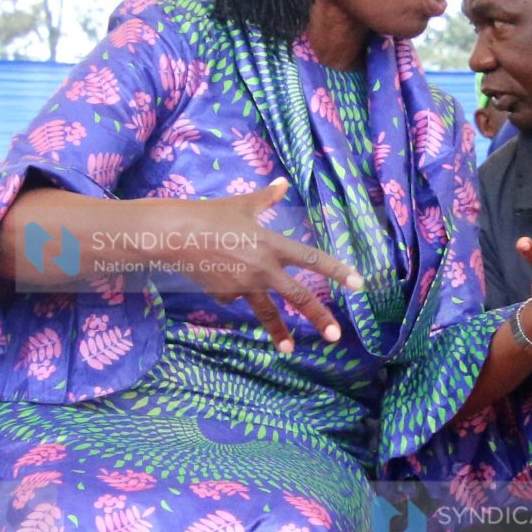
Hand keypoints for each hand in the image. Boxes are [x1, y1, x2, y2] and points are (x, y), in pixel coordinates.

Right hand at [162, 181, 364, 355]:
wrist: (174, 236)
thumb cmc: (209, 215)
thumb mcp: (242, 204)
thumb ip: (267, 198)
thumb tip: (283, 182)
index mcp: (272, 244)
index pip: (312, 259)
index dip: (337, 271)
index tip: (358, 284)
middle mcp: (263, 269)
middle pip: (297, 296)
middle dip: (318, 316)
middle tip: (335, 335)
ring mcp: (244, 285)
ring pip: (266, 311)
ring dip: (279, 332)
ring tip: (290, 350)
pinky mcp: (224, 295)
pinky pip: (235, 296)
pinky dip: (233, 290)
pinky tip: (217, 276)